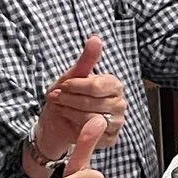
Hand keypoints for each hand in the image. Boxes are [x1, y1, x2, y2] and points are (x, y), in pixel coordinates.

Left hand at [34, 37, 126, 168]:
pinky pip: (92, 134)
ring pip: (91, 119)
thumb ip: (87, 59)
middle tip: (57, 98)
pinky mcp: (111, 138)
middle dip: (69, 100)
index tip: (63, 85)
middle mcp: (120, 102)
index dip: (75, 86)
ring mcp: (117, 122)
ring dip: (70, 113)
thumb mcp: (73, 76)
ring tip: (62, 108)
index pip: (96, 86)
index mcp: (114, 85)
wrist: (58, 122)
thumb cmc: (67, 96)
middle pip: (92, 103)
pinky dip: (76, 128)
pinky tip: (70, 123)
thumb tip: (95, 38)